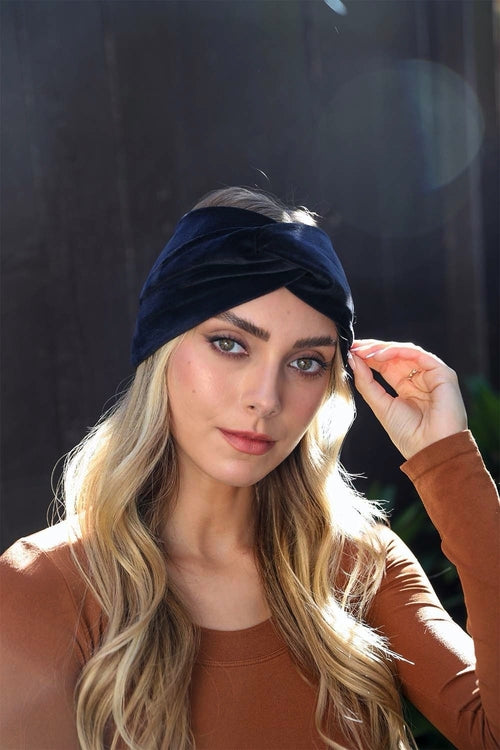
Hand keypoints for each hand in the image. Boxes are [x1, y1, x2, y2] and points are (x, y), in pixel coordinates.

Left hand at [349, 339, 467, 459]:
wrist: (431, 450)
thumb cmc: (409, 434)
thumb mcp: (381, 406)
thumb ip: (366, 383)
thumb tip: (353, 360)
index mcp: (407, 387)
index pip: (386, 365)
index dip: (368, 357)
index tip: (349, 352)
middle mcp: (420, 379)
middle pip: (394, 355)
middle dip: (373, 349)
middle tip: (353, 346)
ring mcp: (432, 375)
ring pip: (405, 351)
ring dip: (382, 348)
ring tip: (363, 351)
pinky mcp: (443, 374)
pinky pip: (418, 354)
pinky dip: (398, 351)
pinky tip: (379, 355)